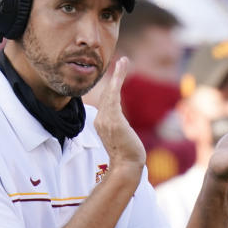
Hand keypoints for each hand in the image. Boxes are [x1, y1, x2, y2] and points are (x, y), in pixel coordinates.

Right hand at [92, 57, 144, 173]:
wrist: (127, 166)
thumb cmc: (127, 156)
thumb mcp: (121, 139)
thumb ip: (118, 129)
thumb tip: (121, 128)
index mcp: (101, 124)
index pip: (105, 102)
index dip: (111, 88)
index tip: (116, 77)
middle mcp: (100, 120)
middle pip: (106, 94)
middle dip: (115, 77)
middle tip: (122, 62)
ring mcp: (106, 119)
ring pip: (110, 92)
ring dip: (118, 75)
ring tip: (124, 61)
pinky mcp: (113, 119)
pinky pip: (114, 94)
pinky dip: (118, 80)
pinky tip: (122, 69)